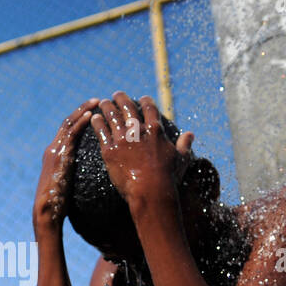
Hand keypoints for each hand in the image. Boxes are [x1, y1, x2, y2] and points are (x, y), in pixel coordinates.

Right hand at [33, 98, 100, 229]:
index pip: (68, 132)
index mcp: (55, 155)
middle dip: (82, 110)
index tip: (93, 111)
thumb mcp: (68, 183)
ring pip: (69, 124)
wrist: (47, 211)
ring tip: (96, 102)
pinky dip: (80, 123)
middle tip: (96, 100)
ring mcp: (55, 150)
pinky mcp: (59, 155)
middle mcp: (53, 149)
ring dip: (83, 111)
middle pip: (68, 123)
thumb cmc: (58, 203)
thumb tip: (87, 174)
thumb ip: (74, 173)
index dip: (80, 120)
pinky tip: (91, 115)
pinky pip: (71, 134)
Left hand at [88, 92, 193, 210]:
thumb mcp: (180, 159)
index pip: (150, 109)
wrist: (150, 191)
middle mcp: (138, 131)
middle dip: (121, 98)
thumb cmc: (168, 177)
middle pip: (128, 107)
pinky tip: (94, 118)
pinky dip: (97, 123)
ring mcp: (122, 139)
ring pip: (112, 116)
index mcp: (155, 130)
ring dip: (107, 107)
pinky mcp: (110, 150)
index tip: (141, 98)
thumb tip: (191, 134)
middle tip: (117, 94)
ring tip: (103, 103)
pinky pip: (101, 132)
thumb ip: (184, 145)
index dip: (145, 101)